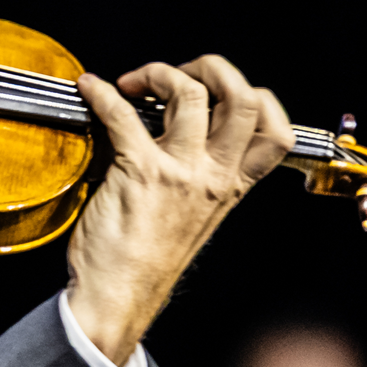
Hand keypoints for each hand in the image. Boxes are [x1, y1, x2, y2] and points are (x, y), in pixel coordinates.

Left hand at [66, 56, 293, 364]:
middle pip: (243, 98)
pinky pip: (123, 114)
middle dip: (212, 68)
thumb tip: (179, 134)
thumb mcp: (193, 217)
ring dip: (157, 73)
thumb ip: (198, 177)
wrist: (116, 298)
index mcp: (230, 187)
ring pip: (190, 94)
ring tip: (131, 83)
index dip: (258, 98)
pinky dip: (103, 93)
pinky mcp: (139, 172)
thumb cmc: (145, 261)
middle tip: (179, 74)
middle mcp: (214, 176)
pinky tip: (91, 89)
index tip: (221, 93)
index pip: (275, 132)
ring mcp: (180, 173)